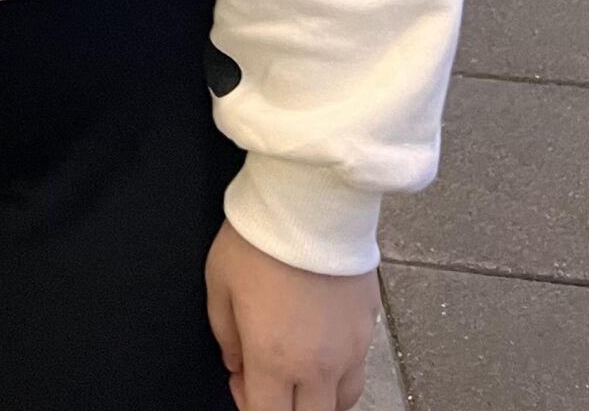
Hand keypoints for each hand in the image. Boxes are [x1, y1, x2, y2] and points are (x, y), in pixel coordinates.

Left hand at [206, 219, 378, 410]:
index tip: (240, 381)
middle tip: (268, 382)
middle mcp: (319, 365)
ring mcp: (350, 349)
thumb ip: (224, 333)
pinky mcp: (370, 326)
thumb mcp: (218, 282)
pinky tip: (322, 348)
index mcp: (276, 359)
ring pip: (342, 403)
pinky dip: (339, 374)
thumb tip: (235, 361)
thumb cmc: (259, 238)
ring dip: (317, 398)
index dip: (249, 406)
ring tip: (298, 372)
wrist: (310, 199)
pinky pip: (358, 369)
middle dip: (286, 408)